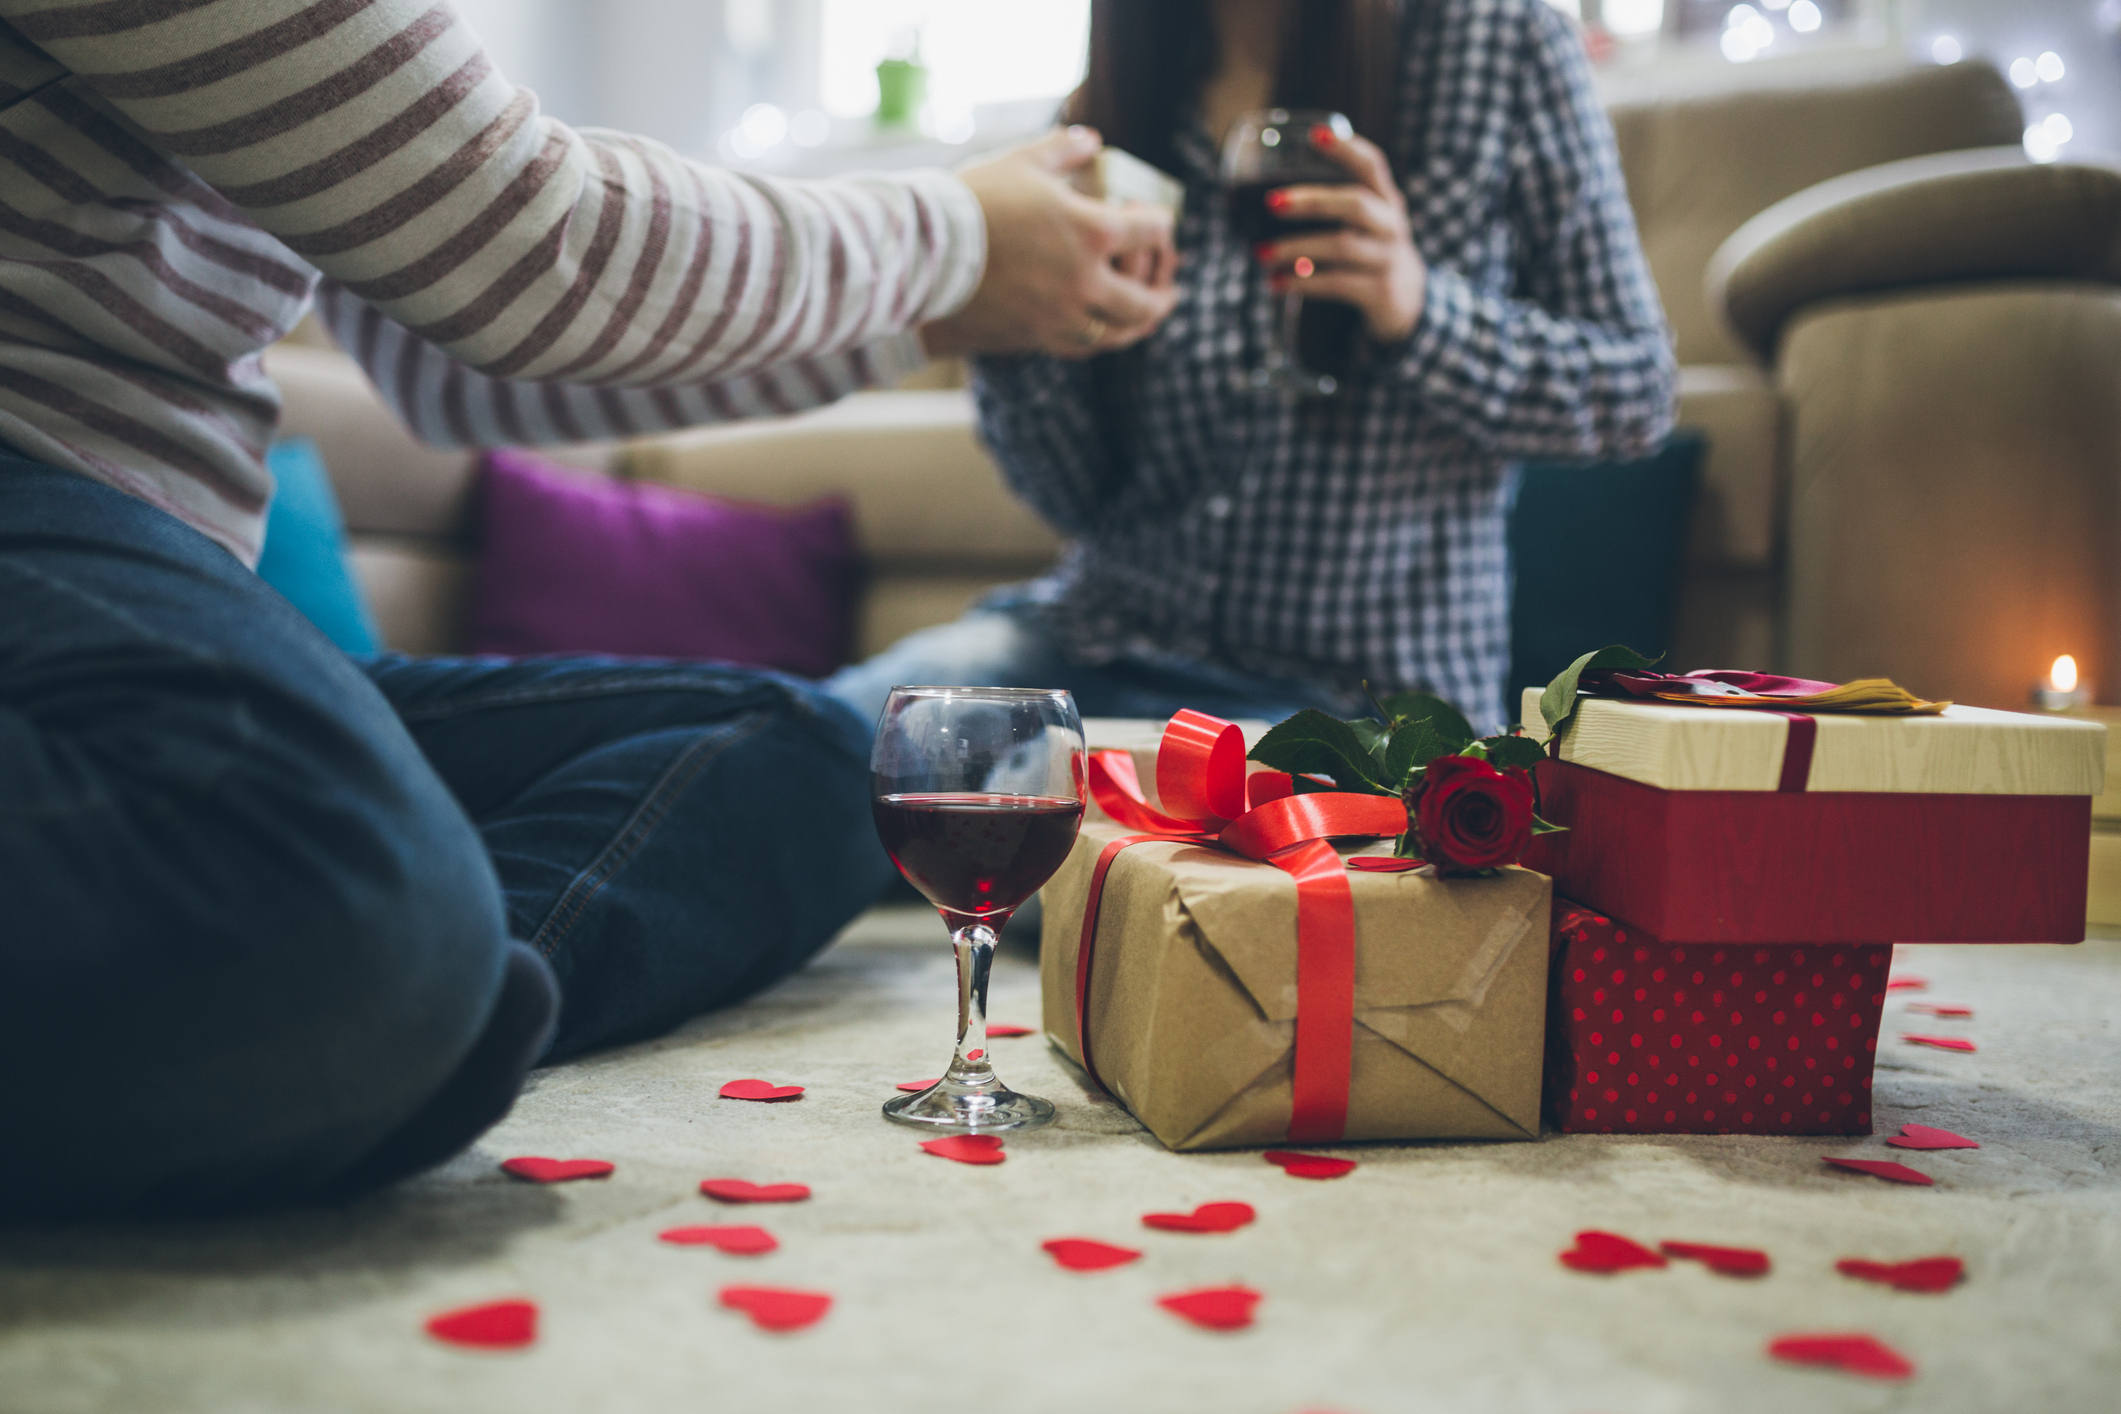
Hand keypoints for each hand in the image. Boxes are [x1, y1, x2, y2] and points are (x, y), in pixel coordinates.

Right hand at [920, 126, 1179, 360]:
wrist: (925, 253)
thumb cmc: (974, 201)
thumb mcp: (1023, 161)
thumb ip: (1063, 148)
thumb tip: (1091, 140)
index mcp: (1093, 232)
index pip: (1151, 231)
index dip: (1159, 223)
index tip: (1155, 222)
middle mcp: (1086, 281)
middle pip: (1144, 300)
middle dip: (1162, 295)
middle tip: (1169, 292)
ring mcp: (1061, 316)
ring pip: (1115, 333)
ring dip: (1136, 327)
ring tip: (1143, 321)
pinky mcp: (1034, 337)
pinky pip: (1080, 346)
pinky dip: (1098, 339)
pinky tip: (1099, 333)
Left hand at [1253, 126, 1426, 344]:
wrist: (1405, 298)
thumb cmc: (1368, 248)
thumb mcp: (1363, 222)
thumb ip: (1332, 207)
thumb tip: (1265, 202)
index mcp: (1386, 199)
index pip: (1372, 165)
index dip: (1347, 149)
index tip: (1315, 134)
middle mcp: (1391, 224)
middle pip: (1354, 204)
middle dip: (1310, 202)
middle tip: (1271, 203)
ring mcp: (1388, 258)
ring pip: (1341, 246)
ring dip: (1296, 248)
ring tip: (1261, 253)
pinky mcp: (1379, 291)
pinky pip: (1336, 283)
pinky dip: (1302, 283)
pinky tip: (1275, 283)